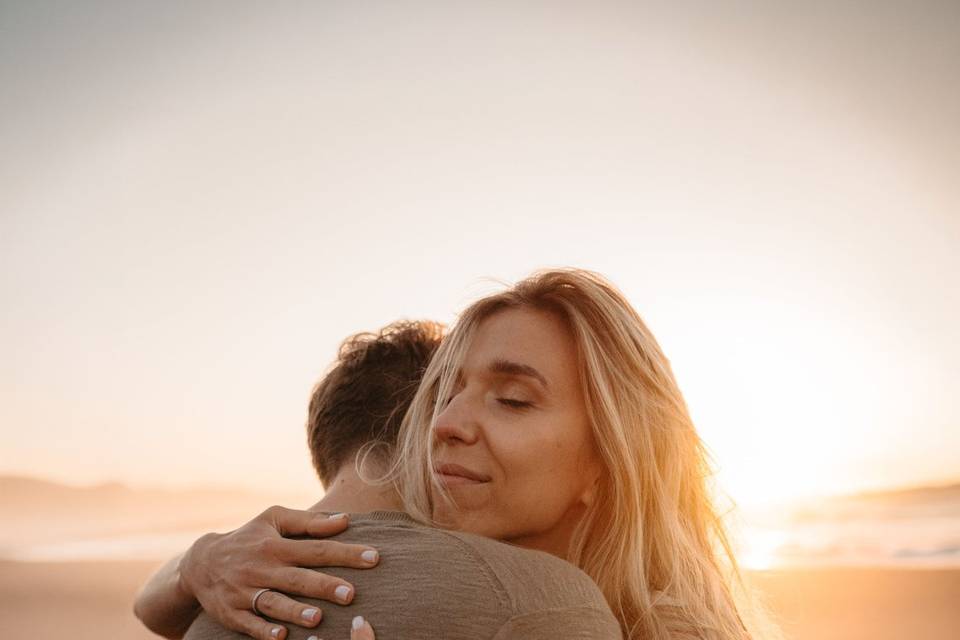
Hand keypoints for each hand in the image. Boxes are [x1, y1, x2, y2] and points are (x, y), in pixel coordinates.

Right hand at [179, 506, 379, 639]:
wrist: (201, 562)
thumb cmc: (249, 538)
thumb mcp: (273, 520)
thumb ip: (309, 522)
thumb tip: (345, 520)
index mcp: (276, 546)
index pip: (316, 549)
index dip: (346, 553)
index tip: (374, 557)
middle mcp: (262, 568)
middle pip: (298, 579)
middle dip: (324, 586)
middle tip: (351, 594)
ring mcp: (246, 592)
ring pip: (273, 603)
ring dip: (294, 611)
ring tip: (317, 617)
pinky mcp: (233, 613)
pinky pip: (249, 624)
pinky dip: (263, 631)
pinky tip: (281, 636)